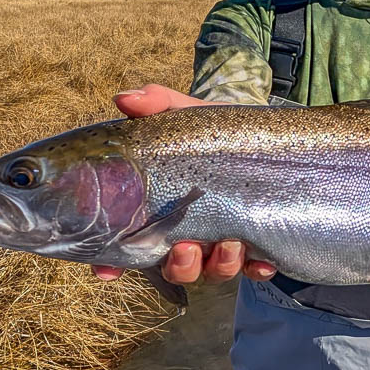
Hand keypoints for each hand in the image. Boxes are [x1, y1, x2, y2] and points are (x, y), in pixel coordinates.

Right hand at [91, 83, 276, 284]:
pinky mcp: (258, 244)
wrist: (258, 131)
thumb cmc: (213, 129)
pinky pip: (255, 268)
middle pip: (175, 268)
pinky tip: (261, 260)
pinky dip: (257, 268)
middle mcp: (189, 234)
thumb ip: (157, 104)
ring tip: (230, 244)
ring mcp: (222, 243)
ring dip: (218, 265)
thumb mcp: (186, 113)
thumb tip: (124, 98)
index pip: (127, 246)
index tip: (108, 269)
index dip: (112, 263)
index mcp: (162, 212)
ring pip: (213, 272)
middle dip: (179, 266)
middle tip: (185, 248)